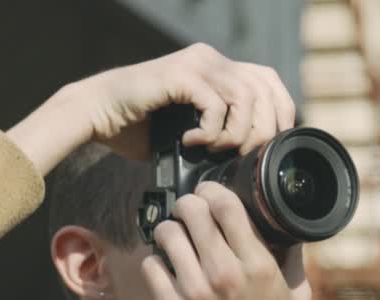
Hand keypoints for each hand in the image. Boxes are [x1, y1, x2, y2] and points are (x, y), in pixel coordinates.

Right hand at [8, 43, 295, 174]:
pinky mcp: (180, 75)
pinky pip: (215, 104)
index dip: (280, 113)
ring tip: (214, 149)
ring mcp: (197, 64)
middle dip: (262, 130)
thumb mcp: (194, 132)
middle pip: (265, 89)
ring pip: (245, 97)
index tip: (271, 146)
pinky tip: (191, 142)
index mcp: (219, 69)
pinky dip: (211, 131)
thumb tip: (254, 159)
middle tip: (240, 155)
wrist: (99, 114)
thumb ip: (223, 132)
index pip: (269, 81)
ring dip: (236, 133)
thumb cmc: (141, 128)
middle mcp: (212, 60)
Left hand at [141, 183, 313, 299]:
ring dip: (170, 231)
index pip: (225, 204)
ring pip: (167, 234)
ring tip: (175, 238)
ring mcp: (196, 294)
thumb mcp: (298, 295)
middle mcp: (225, 275)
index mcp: (258, 266)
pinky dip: (157, 262)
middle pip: (191, 211)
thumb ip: (292, 256)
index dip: (212, 190)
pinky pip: (151, 267)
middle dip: (188, 205)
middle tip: (188, 212)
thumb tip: (287, 225)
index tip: (208, 192)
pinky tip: (166, 267)